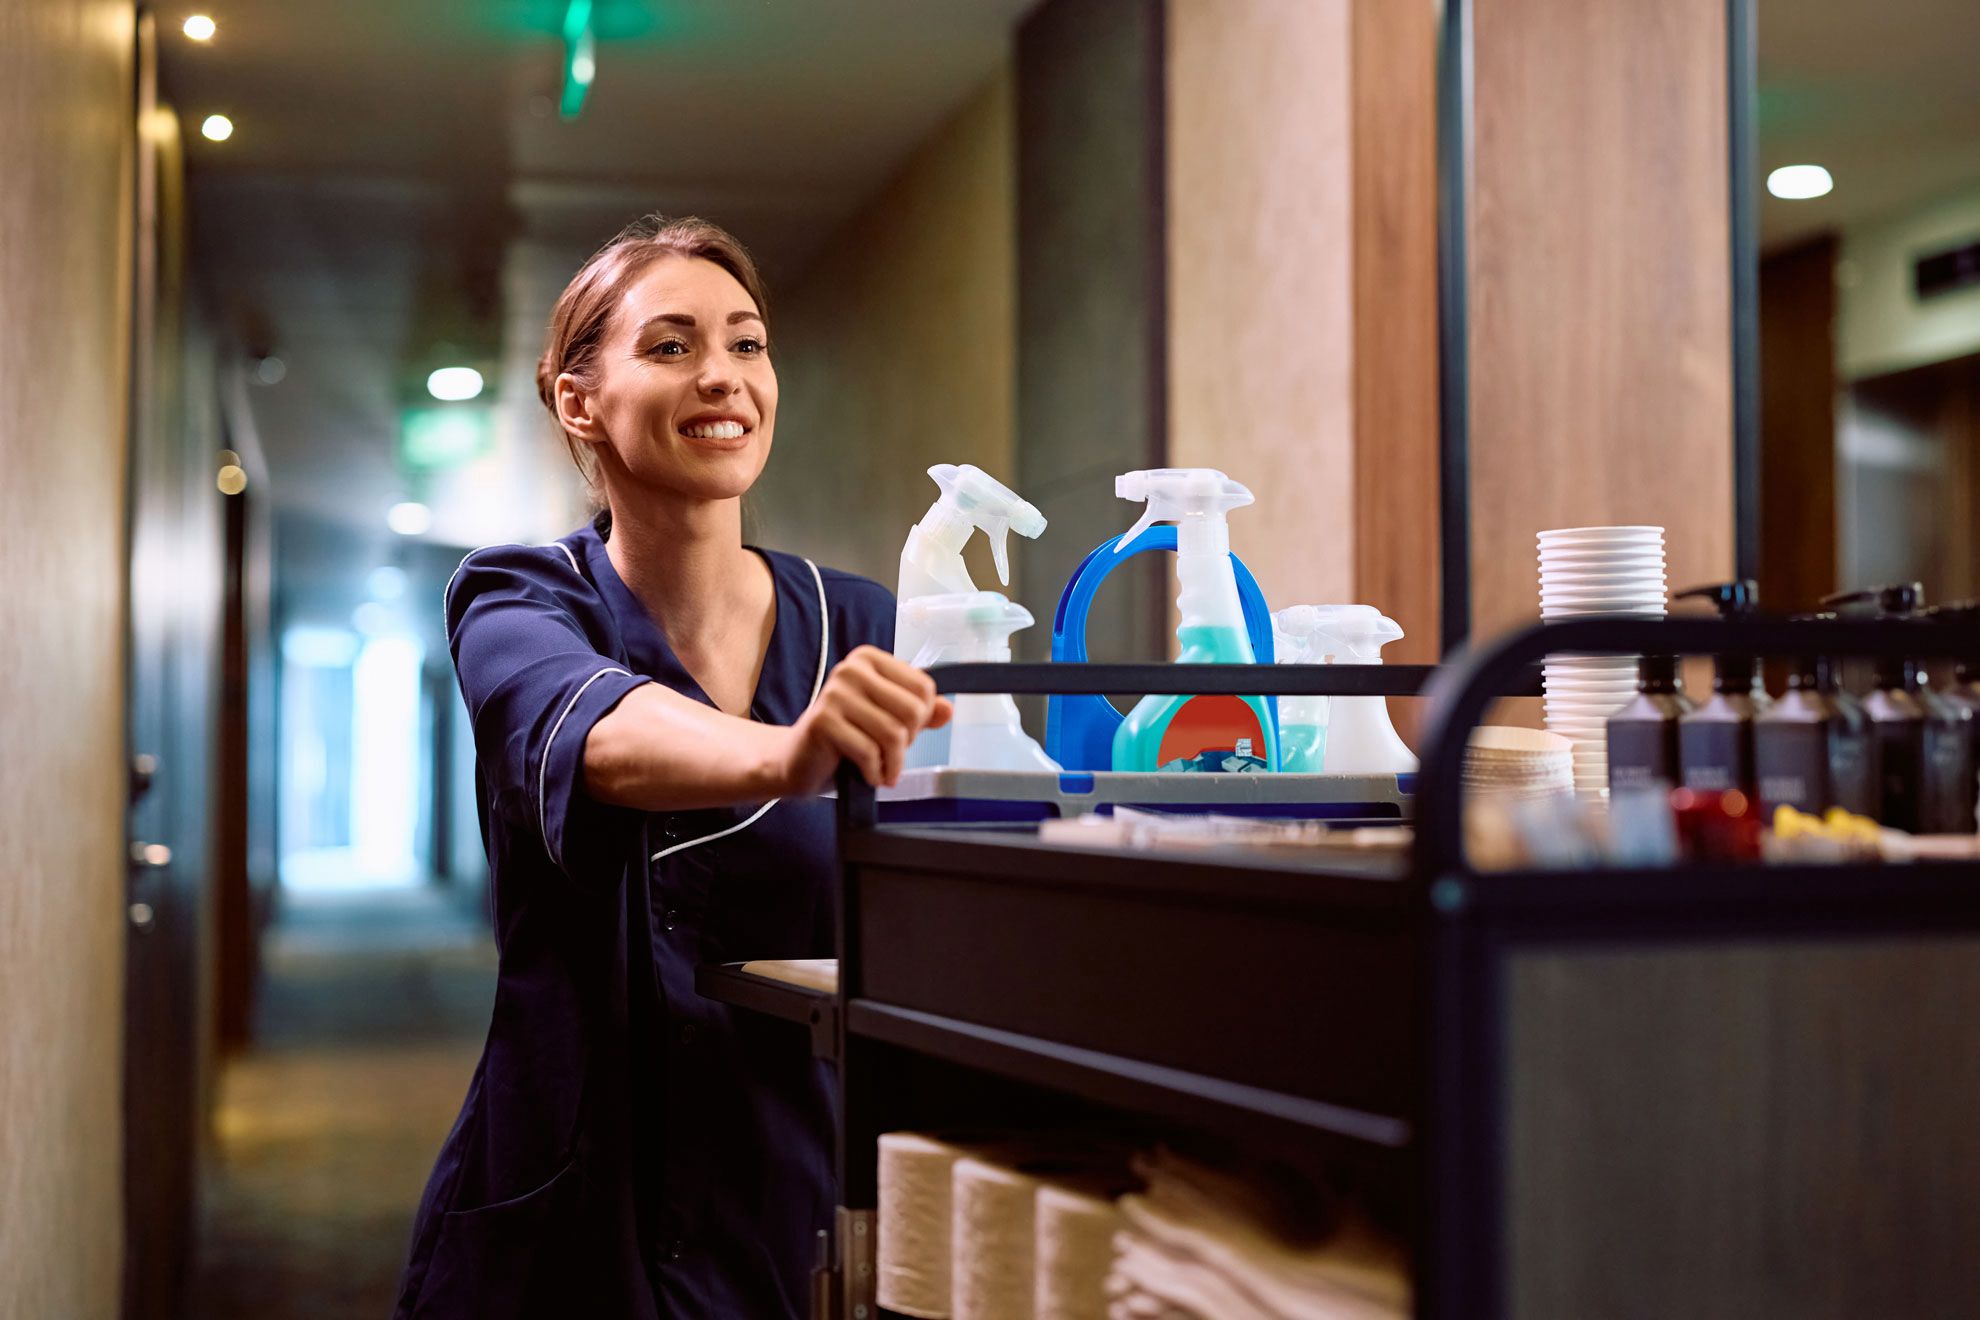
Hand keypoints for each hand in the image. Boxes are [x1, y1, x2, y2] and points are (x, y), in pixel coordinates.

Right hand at [776, 646, 952, 792]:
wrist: (798, 761)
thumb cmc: (846, 738)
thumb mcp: (887, 721)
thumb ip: (919, 713)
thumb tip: (947, 710)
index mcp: (869, 659)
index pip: (923, 688)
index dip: (920, 719)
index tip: (902, 733)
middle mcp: (851, 669)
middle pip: (912, 710)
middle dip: (908, 741)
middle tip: (891, 754)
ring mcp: (835, 693)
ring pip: (893, 733)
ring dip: (893, 762)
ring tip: (881, 769)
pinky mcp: (823, 721)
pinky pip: (869, 752)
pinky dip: (875, 771)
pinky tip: (868, 774)